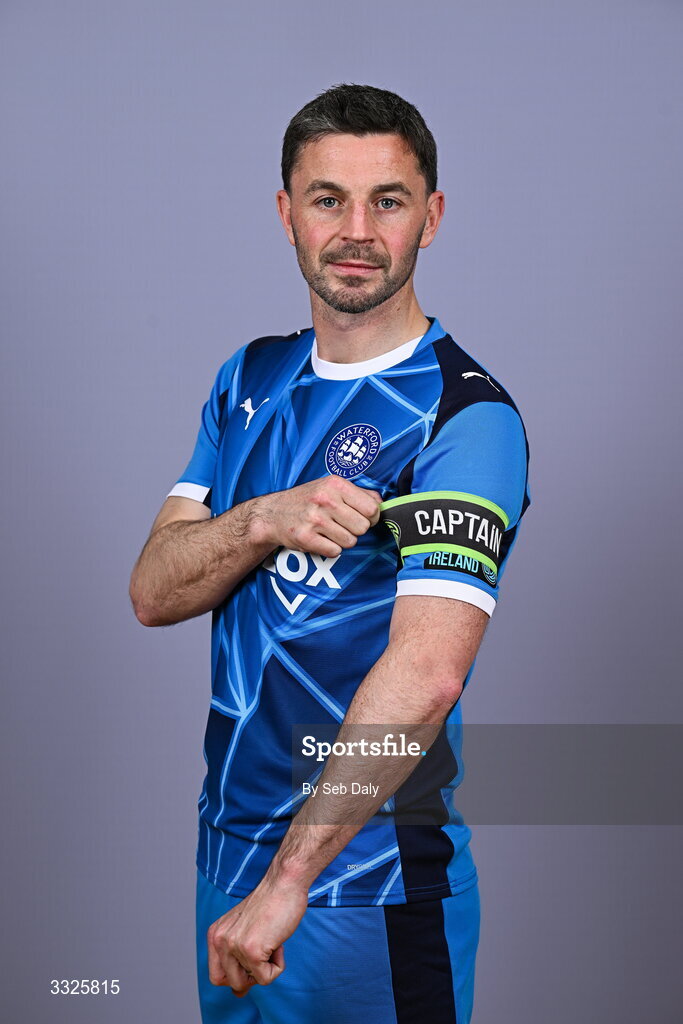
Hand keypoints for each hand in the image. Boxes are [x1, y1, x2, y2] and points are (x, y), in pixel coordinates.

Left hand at [206, 872, 308, 996]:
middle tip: (265, 952)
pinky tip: (279, 942)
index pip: (216, 976)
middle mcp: (220, 940)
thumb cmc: (271, 903)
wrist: (285, 882)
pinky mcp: (251, 951)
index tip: (252, 963)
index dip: (236, 976)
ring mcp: (234, 946)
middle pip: (232, 983)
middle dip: (252, 974)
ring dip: (266, 968)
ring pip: (249, 983)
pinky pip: (266, 978)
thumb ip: (237, 957)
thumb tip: (237, 994)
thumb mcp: (245, 929)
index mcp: (215, 934)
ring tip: (272, 942)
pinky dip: (278, 965)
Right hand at [254, 475, 381, 557]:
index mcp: (335, 484)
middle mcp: (325, 500)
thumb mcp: (330, 486)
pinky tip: (320, 538)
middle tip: (342, 525)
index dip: (371, 517)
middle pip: (363, 527)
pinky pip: (335, 551)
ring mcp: (314, 519)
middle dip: (355, 529)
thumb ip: (359, 493)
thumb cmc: (306, 499)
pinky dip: (330, 549)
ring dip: (342, 540)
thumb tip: (381, 503)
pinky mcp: (306, 537)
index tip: (362, 517)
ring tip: (329, 531)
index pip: (372, 508)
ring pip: (350, 541)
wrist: (272, 513)